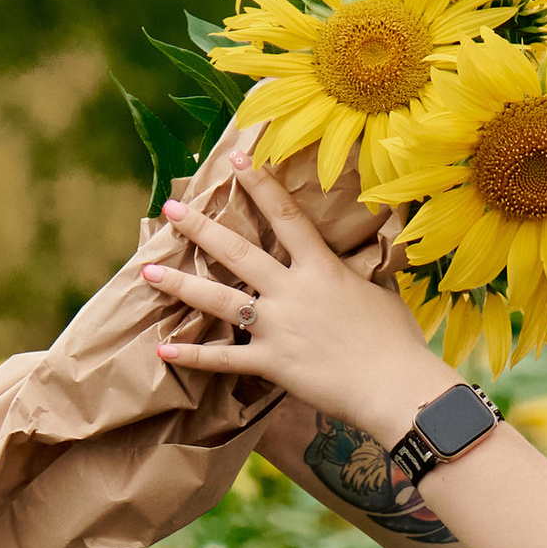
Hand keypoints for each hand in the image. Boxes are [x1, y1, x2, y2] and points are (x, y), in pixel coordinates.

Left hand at [144, 163, 449, 443]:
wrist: (397, 388)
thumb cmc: (399, 342)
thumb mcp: (383, 293)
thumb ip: (362, 273)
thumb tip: (370, 253)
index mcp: (322, 268)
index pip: (286, 216)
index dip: (261, 185)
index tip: (238, 160)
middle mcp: (292, 291)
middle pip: (238, 252)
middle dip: (201, 228)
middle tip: (171, 209)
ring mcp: (277, 327)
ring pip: (219, 300)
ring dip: (181, 285)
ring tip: (148, 273)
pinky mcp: (272, 364)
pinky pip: (224, 359)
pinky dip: (193, 357)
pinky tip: (163, 351)